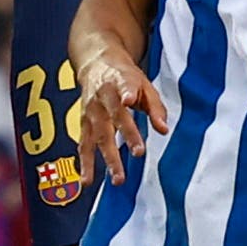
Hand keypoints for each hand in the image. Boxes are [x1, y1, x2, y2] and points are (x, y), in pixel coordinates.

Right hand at [70, 49, 168, 185]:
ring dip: (107, 158)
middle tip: (139, 153)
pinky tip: (87, 181)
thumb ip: (155, 107)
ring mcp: (90, 112)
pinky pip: (83, 145)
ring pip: (98, 136)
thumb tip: (163, 129)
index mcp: (119, 82)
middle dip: (126, 135)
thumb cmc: (124, 77)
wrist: (95, 64)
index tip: (129, 100)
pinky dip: (85, 164)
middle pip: (114, 118)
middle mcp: (102, 97)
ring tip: (117, 179)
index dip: (127, 93)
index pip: (124, 87)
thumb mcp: (143, 84)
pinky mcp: (83, 123)